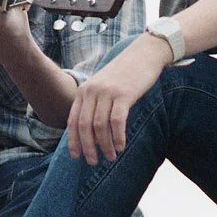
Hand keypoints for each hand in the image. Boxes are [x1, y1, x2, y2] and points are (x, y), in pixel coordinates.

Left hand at [64, 34, 172, 166]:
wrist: (143, 54)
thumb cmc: (124, 74)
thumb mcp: (103, 87)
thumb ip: (95, 105)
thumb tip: (92, 133)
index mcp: (84, 91)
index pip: (73, 121)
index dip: (74, 141)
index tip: (76, 156)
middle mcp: (92, 91)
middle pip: (84, 126)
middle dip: (88, 147)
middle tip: (93, 162)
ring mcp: (107, 92)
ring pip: (100, 126)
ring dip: (104, 145)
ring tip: (111, 157)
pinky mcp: (123, 94)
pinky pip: (117, 121)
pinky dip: (118, 137)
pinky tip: (121, 147)